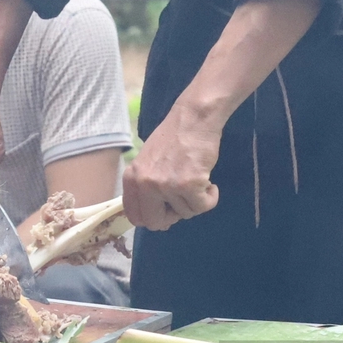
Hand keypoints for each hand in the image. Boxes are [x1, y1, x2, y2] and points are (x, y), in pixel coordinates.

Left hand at [122, 101, 222, 230]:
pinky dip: (210, 198)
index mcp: (131, 178)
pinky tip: (209, 183)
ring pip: (184, 213)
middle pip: (155, 222)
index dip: (151, 218)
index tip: (165, 212)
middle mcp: (145, 184)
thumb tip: (158, 221)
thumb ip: (147, 188)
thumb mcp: (148, 162)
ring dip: (194, 201)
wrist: (193, 119)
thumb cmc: (173, 138)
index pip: (134, 216)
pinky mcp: (189, 185)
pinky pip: (202, 207)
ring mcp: (166, 185)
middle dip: (172, 217)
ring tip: (196, 178)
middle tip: (183, 200)